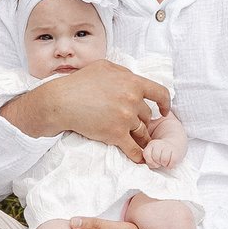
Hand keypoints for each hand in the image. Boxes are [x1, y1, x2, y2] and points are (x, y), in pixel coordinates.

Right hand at [2, 62, 169, 161]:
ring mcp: (125, 119)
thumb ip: (124, 73)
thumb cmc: (80, 83)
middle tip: (134, 124)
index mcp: (133, 82)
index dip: (165, 104)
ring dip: (141, 138)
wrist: (62, 101)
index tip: (164, 111)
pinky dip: (139, 156)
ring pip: (142, 132)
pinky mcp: (116, 135)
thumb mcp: (105, 67)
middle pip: (147, 116)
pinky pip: (134, 149)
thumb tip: (134, 79)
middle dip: (142, 120)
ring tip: (139, 142)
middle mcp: (132, 100)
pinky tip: (141, 160)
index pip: (161, 93)